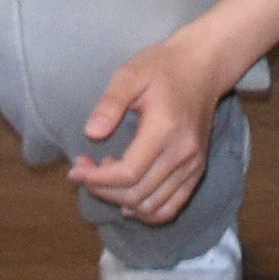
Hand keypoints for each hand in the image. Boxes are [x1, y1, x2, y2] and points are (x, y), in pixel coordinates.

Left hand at [70, 23, 247, 225]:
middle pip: (137, 194)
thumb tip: (91, 133)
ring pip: (152, 207)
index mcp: (165, 129)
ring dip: (121, 202)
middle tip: (83, 169)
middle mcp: (183, 153)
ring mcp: (193, 165)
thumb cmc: (163, 67)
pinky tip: (128, 202)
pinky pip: (172, 208)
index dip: (98, 178)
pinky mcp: (197, 171)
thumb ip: (110, 103)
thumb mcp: (130, 73)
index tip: (75, 169)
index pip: (129, 173)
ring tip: (104, 179)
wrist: (203, 66)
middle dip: (102, 189)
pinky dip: (147, 212)